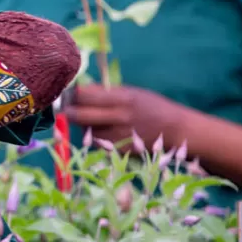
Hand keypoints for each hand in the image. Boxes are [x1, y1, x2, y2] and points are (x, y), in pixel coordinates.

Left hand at [62, 83, 188, 151]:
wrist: (176, 130)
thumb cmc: (152, 107)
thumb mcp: (132, 93)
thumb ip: (107, 93)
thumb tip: (79, 91)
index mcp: (123, 98)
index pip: (85, 95)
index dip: (72, 95)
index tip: (66, 94)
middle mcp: (119, 117)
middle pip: (79, 115)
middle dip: (69, 112)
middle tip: (65, 109)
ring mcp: (119, 135)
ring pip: (87, 130)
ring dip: (83, 126)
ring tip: (89, 119)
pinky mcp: (120, 150)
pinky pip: (98, 142)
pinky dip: (95, 137)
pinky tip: (104, 131)